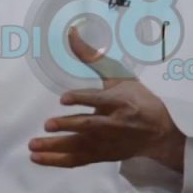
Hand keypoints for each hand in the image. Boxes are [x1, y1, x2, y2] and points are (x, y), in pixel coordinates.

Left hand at [28, 27, 186, 172]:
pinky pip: (76, 160)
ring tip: (34, 146)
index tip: (64, 98)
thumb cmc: (138, 100)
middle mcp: (113, 124)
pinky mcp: (101, 156)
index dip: (82, 99)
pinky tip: (37, 157)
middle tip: (48, 125)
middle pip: (89, 126)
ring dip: (56, 147)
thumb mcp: (121, 77)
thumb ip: (94, 57)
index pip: (99, 100)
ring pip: (79, 146)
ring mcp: (106, 142)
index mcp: (120, 101)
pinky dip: (57, 160)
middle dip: (68, 126)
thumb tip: (71, 32)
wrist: (158, 133)